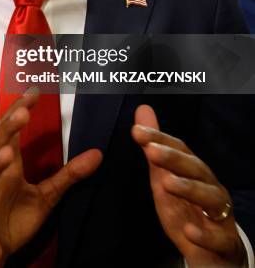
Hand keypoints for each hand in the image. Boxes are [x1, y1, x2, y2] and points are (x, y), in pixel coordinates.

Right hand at [0, 92, 101, 266]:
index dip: (20, 111)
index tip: (34, 91)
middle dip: (7, 130)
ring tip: (7, 155)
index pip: (11, 133)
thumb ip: (69, 174)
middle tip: (23, 113)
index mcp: (7, 167)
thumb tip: (98, 153)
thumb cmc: (14, 215)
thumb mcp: (47, 195)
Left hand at [132, 105, 244, 267]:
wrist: (215, 254)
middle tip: (151, 152)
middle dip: (174, 159)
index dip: (160, 139)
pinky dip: (204, 234)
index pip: (180, 149)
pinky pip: (218, 238)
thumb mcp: (165, 178)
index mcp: (195, 171)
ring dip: (189, 188)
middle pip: (196, 168)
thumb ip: (153, 147)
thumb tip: (142, 110)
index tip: (138, 132)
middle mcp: (210, 187)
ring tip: (167, 183)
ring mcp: (221, 214)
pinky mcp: (225, 242)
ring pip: (210, 197)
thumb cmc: (187, 209)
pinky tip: (188, 230)